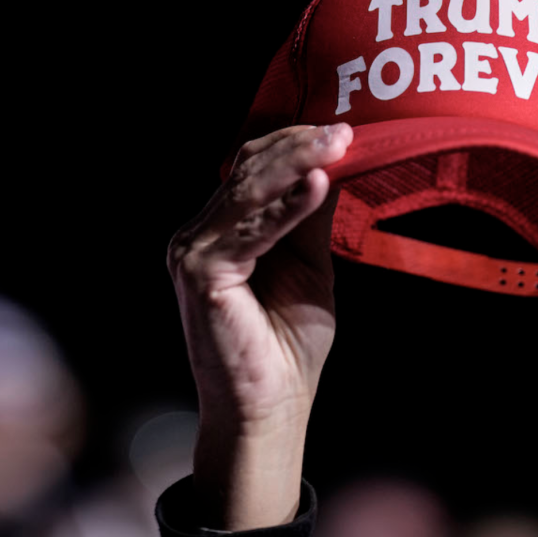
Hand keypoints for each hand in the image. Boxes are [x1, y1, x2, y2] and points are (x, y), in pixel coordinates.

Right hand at [166, 122, 353, 529]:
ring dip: (296, 164)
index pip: (252, 168)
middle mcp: (197, 234)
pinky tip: (319, 186)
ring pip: (248, 192)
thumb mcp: (309, 264)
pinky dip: (287, 207)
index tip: (343, 131)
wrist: (272, 405)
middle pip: (248, 171)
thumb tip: (332, 164)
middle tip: (345, 131)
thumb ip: (310, 216)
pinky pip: (250, 229)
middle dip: (299, 146)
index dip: (295, 144)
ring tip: (338, 146)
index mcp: (220, 229)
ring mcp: (192, 252)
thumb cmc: (288, 342)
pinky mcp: (200, 273)